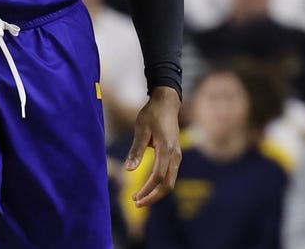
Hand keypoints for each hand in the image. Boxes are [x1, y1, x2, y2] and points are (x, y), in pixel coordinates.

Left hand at [125, 86, 181, 207]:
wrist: (167, 103)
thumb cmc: (152, 114)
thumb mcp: (141, 129)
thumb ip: (136, 150)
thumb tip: (128, 170)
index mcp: (166, 149)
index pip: (158, 177)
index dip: (146, 190)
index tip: (134, 198)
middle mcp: (175, 156)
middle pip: (168, 185)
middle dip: (153, 197)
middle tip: (136, 203)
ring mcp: (177, 156)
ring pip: (170, 182)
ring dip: (156, 192)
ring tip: (139, 197)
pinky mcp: (175, 155)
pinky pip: (170, 175)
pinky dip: (159, 184)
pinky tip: (148, 186)